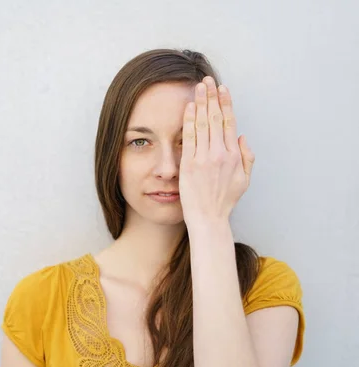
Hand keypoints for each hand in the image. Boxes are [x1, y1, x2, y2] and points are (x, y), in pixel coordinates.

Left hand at [179, 76, 254, 226]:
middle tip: (207, 80)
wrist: (209, 218)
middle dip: (212, 97)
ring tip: (198, 87)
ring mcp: (204, 158)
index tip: (222, 89)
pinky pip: (189, 137)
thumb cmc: (225, 200)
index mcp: (235, 155)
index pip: (229, 123)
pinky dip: (189, 120)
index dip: (225, 104)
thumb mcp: (244, 180)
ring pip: (202, 124)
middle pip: (215, 118)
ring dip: (200, 102)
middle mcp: (220, 154)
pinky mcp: (189, 164)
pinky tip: (188, 107)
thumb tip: (242, 137)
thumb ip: (247, 157)